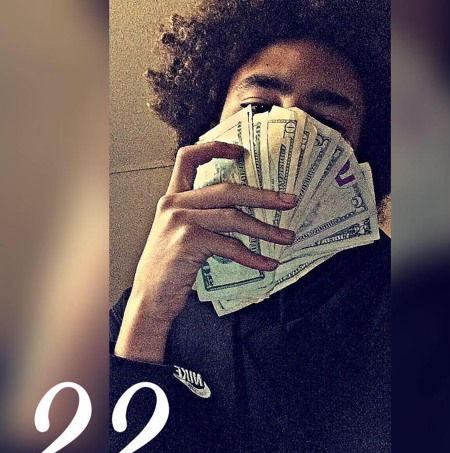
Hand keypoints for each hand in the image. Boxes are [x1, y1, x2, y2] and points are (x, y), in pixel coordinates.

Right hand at [115, 141, 296, 362]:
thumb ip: (200, 217)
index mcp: (173, 198)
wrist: (150, 298)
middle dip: (263, 196)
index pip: (188, 158)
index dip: (215, 148)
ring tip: (287, 237)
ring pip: (233, 217)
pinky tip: (267, 264)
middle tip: (289, 201)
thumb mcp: (178, 233)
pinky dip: (252, 257)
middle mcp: (174, 203)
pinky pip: (230, 245)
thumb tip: (241, 213)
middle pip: (227, 189)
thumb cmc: (169, 268)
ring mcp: (180, 220)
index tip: (241, 151)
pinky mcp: (189, 240)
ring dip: (265, 229)